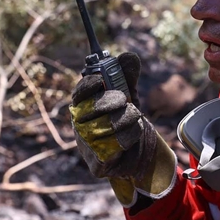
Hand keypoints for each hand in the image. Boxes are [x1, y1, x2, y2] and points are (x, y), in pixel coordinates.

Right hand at [69, 53, 176, 206]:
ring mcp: (87, 146)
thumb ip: (127, 76)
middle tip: (126, 100)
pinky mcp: (97, 164)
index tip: (99, 80)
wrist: (140, 153)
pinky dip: (128, 138)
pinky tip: (135, 134)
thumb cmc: (128, 120)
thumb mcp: (130, 95)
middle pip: (88, 111)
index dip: (87, 86)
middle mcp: (80, 126)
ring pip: (100, 129)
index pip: (79, 94)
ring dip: (124, 120)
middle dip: (110, 102)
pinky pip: (110, 149)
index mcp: (84, 107)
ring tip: (135, 117)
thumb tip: (128, 56)